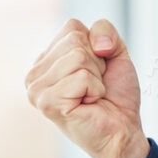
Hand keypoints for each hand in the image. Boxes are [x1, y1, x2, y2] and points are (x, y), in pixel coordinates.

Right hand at [25, 17, 149, 157]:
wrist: (123, 130)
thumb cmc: (115, 95)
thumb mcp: (114, 52)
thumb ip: (104, 30)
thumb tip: (97, 44)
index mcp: (45, 59)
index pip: (72, 27)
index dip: (96, 46)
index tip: (96, 71)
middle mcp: (35, 74)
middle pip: (74, 39)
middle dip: (97, 62)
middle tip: (95, 86)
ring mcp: (37, 90)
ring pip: (78, 57)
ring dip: (97, 77)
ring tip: (91, 96)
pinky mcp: (48, 103)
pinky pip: (81, 77)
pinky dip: (95, 90)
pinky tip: (89, 105)